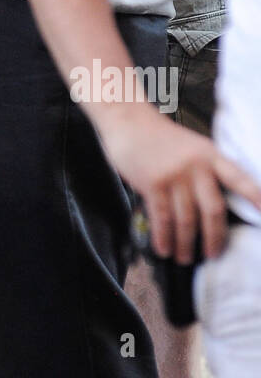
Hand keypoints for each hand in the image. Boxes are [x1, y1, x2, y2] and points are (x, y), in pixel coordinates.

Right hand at [99, 106, 260, 261]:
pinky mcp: (153, 183)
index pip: (238, 178)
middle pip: (213, 209)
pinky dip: (164, 237)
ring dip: (186, 244)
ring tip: (184, 257)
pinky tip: (164, 248)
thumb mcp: (191, 145)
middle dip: (214, 238)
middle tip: (213, 255)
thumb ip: (204, 169)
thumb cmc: (159, 136)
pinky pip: (162, 218)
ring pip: (186, 219)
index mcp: (210, 154)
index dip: (253, 195)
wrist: (129, 120)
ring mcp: (174, 175)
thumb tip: (210, 206)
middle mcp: (196, 166)